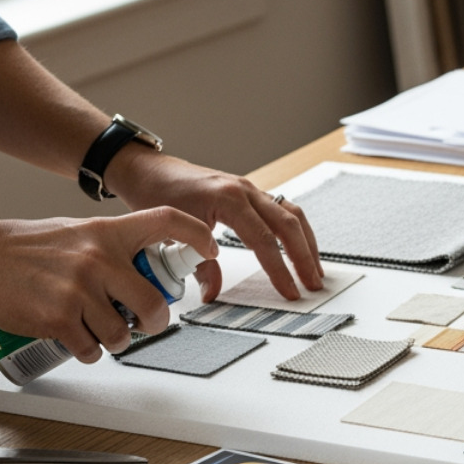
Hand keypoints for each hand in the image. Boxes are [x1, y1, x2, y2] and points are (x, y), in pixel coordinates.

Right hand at [0, 209, 218, 362]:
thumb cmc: (21, 246)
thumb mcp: (75, 231)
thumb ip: (110, 245)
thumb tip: (143, 265)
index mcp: (106, 232)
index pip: (166, 221)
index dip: (197, 234)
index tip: (210, 249)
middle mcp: (98, 259)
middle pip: (154, 303)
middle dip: (155, 322)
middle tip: (145, 324)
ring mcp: (79, 290)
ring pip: (123, 334)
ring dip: (116, 341)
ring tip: (98, 330)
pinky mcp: (58, 318)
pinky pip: (91, 349)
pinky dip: (88, 352)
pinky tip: (76, 340)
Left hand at [103, 148, 322, 302]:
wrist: (149, 170)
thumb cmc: (157, 194)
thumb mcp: (174, 234)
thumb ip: (200, 266)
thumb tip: (213, 293)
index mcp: (228, 199)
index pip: (264, 240)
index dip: (280, 269)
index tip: (290, 291)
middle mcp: (245, 190)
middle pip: (288, 225)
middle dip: (304, 257)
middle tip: (313, 285)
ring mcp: (251, 189)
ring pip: (292, 214)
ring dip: (307, 243)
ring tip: (314, 270)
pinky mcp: (250, 193)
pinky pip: (284, 209)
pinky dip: (296, 230)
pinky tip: (300, 247)